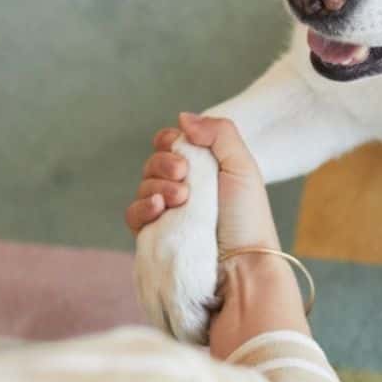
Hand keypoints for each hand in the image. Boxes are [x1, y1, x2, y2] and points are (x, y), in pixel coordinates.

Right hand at [125, 115, 279, 253]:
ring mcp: (168, 214)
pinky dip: (142, 207)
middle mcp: (185, 190)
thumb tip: (183, 117)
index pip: (172, 144)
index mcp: (205, 170)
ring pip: (143, 186)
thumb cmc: (247, 218)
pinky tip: (159, 208)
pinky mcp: (154, 237)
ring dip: (157, 185)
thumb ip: (218, 133)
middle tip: (183, 173)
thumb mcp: (242, 166)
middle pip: (155, 162)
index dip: (170, 140)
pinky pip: (134, 214)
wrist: (242, 264)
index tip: (180, 144)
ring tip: (181, 197)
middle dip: (165, 162)